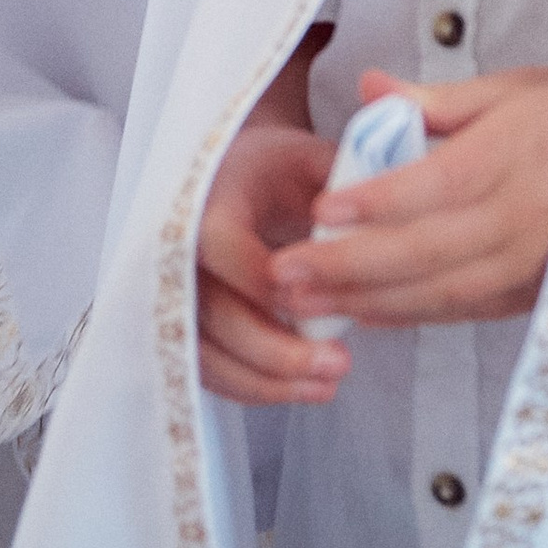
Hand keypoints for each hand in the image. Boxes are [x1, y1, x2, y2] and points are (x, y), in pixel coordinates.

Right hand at [196, 120, 353, 408]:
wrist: (234, 180)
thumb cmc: (276, 171)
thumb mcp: (309, 159)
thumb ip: (343, 182)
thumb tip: (375, 221)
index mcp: (208, 196)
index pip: (218, 241)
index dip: (259, 279)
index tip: (313, 300)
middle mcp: (176, 247)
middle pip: (210, 310)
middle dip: (274, 348)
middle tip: (339, 364)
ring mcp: (172, 291)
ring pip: (205, 352)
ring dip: (267, 381)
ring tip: (326, 384)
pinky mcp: (181, 326)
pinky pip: (207, 370)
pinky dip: (253, 388)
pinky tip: (302, 388)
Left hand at [265, 68, 547, 337]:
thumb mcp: (509, 90)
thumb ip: (434, 98)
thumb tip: (369, 84)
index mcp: (518, 156)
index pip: (438, 184)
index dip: (378, 201)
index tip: (319, 208)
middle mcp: (526, 219)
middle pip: (428, 249)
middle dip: (350, 264)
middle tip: (285, 269)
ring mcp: (530, 265)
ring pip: (439, 292)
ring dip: (366, 299)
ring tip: (302, 300)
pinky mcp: (530, 296)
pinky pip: (461, 311)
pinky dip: (408, 315)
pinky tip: (359, 310)